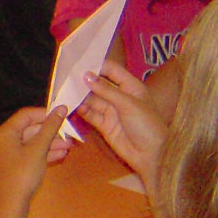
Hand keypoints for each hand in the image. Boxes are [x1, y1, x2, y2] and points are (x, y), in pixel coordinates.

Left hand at [0, 107, 66, 215]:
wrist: (11, 206)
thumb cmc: (23, 174)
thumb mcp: (39, 149)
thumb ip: (50, 128)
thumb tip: (61, 108)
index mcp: (5, 133)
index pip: (26, 115)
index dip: (45, 114)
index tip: (63, 116)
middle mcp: (3, 141)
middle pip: (29, 130)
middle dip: (51, 132)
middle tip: (70, 135)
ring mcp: (6, 155)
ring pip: (30, 144)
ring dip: (50, 144)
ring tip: (69, 147)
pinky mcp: (12, 168)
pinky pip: (28, 155)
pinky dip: (43, 154)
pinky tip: (60, 156)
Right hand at [77, 59, 165, 185]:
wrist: (151, 154)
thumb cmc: (146, 124)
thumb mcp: (127, 103)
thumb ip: (106, 90)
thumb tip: (86, 75)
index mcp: (130, 86)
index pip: (112, 70)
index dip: (97, 66)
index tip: (79, 63)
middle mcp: (119, 97)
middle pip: (99, 85)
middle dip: (84, 82)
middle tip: (66, 78)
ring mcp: (111, 111)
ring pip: (92, 100)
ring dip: (80, 97)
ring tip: (66, 93)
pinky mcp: (104, 125)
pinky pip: (90, 115)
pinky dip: (82, 111)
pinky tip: (73, 108)